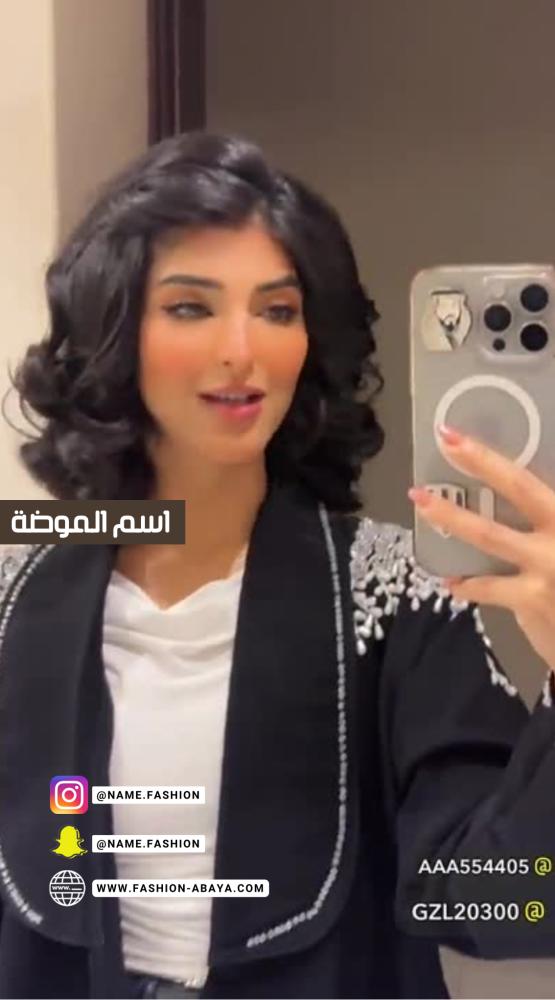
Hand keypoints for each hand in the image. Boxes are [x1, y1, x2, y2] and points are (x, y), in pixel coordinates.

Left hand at [408, 424, 554, 672]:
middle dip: (482, 460)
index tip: (459, 433)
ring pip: (490, 534)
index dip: (495, 454)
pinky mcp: (533, 599)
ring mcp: (548, 565)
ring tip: (422, 502)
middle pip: (520, 487)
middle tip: (447, 439)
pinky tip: (452, 582)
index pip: (533, 477)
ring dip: (452, 517)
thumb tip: (520, 499)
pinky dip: (467, 585)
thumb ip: (545, 518)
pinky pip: (488, 588)